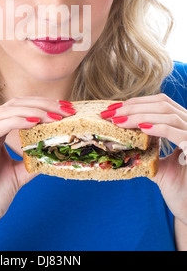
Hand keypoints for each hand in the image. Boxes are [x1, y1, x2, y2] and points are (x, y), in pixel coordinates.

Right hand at [0, 97, 74, 249]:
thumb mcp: (17, 174)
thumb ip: (32, 159)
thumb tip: (55, 150)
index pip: (17, 108)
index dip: (41, 105)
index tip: (65, 109)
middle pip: (13, 105)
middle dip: (42, 104)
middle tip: (66, 109)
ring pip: (5, 111)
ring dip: (34, 111)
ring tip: (54, 116)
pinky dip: (17, 121)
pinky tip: (34, 122)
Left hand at [106, 93, 186, 225]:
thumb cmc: (178, 186)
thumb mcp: (157, 161)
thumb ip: (145, 146)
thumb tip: (119, 134)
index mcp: (183, 125)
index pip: (160, 102)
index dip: (136, 102)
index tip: (113, 109)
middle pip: (162, 104)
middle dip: (133, 107)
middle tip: (110, 114)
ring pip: (167, 114)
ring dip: (139, 116)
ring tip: (118, 122)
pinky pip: (175, 131)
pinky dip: (157, 128)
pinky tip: (141, 129)